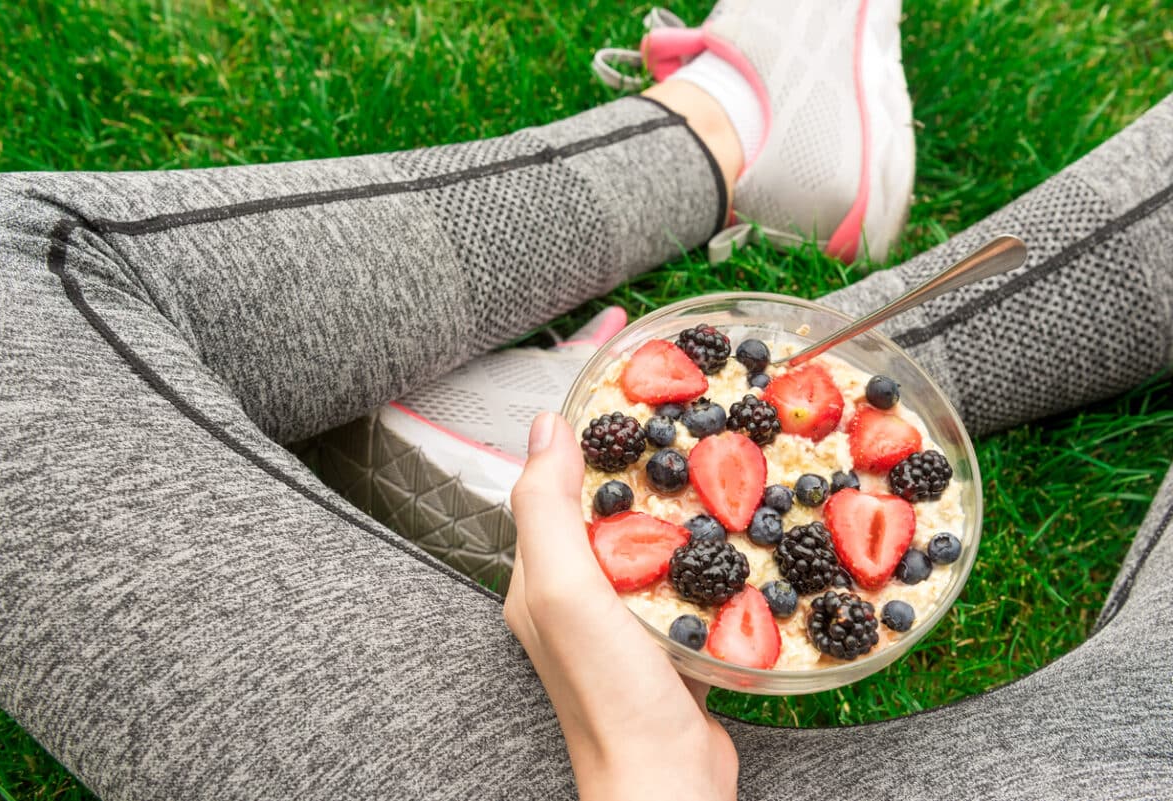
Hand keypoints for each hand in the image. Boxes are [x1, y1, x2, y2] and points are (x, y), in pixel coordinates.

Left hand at [505, 412, 737, 800]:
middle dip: (640, 463)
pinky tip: (735, 535)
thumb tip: (548, 426)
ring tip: (715, 461)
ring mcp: (623, 619)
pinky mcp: (666, 638)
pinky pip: (683, 579)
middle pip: (607, 508)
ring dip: (678, 504)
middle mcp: (575, 594)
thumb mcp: (565, 589)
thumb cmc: (609, 694)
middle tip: (684, 418)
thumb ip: (548, 508)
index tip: (626, 390)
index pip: (555, 486)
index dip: (586, 435)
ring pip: (649, 540)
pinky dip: (705, 552)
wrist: (666, 780)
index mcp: (540, 576)